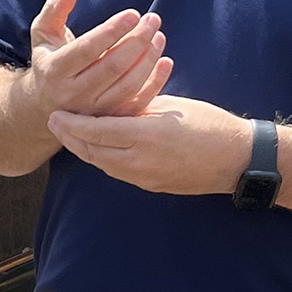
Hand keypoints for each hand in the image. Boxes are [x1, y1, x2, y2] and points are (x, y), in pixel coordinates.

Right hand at [25, 0, 173, 118]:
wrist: (43, 105)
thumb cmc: (48, 59)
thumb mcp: (43, 33)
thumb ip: (56, 8)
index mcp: (55, 70)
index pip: (88, 49)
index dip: (112, 31)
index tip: (134, 13)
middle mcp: (73, 94)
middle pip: (112, 67)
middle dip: (137, 41)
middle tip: (153, 19)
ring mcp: (93, 111)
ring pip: (128, 86)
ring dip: (148, 59)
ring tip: (159, 36)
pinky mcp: (108, 120)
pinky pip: (136, 104)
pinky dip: (155, 84)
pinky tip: (166, 61)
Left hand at [46, 95, 252, 195]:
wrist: (236, 158)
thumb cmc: (209, 123)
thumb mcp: (170, 106)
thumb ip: (138, 108)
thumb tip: (113, 107)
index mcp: (144, 136)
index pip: (95, 132)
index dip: (71, 124)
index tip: (55, 114)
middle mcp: (139, 162)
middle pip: (92, 152)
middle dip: (70, 138)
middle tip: (55, 123)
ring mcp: (145, 178)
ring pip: (103, 164)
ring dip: (84, 149)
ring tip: (71, 134)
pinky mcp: (152, 185)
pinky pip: (118, 171)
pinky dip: (103, 158)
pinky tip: (99, 146)